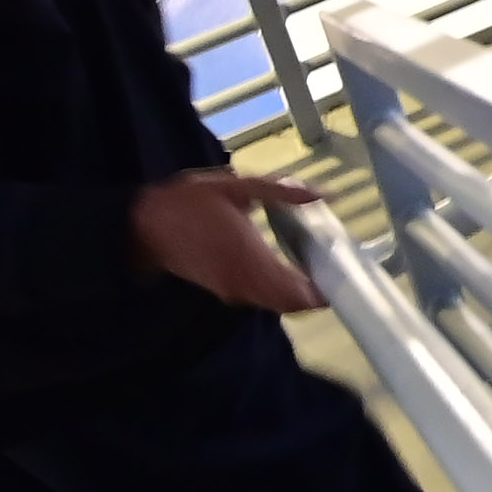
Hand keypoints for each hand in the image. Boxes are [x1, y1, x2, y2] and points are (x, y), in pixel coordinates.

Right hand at [131, 167, 329, 312]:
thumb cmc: (190, 202)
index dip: (326, 293)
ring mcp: (233, 292)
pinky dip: (280, 291)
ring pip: (277, 304)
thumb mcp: (238, 186)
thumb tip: (325, 194)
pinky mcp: (224, 291)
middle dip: (317, 294)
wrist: (144, 227)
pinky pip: (262, 299)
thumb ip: (282, 191)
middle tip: (336, 269)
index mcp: (252, 260)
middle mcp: (245, 284)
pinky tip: (289, 268)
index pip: (299, 294)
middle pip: (293, 305)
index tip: (348, 276)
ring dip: (299, 294)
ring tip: (318, 266)